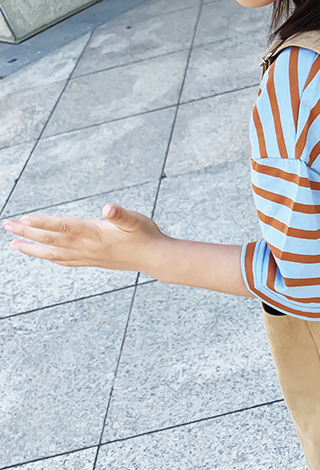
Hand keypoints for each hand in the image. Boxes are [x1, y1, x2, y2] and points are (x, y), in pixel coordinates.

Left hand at [3, 204, 166, 271]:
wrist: (156, 258)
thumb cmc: (147, 236)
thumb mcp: (136, 220)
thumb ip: (121, 214)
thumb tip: (109, 208)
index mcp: (94, 233)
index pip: (63, 227)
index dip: (42, 223)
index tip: (23, 219)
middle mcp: (87, 246)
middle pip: (52, 240)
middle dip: (28, 233)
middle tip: (8, 226)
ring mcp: (89, 256)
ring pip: (54, 253)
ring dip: (33, 249)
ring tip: (15, 245)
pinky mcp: (93, 261)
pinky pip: (66, 261)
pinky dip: (51, 258)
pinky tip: (45, 257)